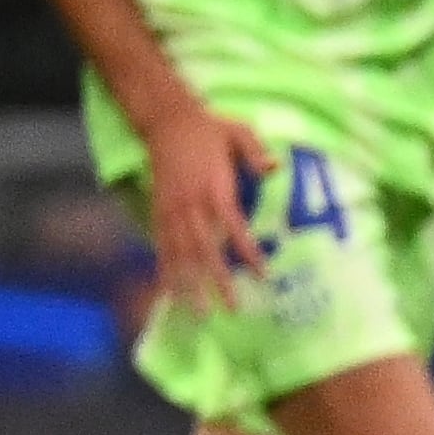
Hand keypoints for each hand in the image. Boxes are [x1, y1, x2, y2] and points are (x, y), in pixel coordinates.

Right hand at [138, 106, 270, 327]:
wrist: (167, 121)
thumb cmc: (210, 128)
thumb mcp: (239, 132)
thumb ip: (256, 152)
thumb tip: (274, 168)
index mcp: (215, 187)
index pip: (234, 225)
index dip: (246, 250)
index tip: (261, 274)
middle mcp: (192, 204)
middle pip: (206, 248)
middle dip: (218, 280)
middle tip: (231, 308)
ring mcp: (172, 210)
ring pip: (181, 253)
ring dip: (190, 284)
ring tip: (199, 313)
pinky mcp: (159, 211)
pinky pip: (162, 246)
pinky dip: (166, 270)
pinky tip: (169, 293)